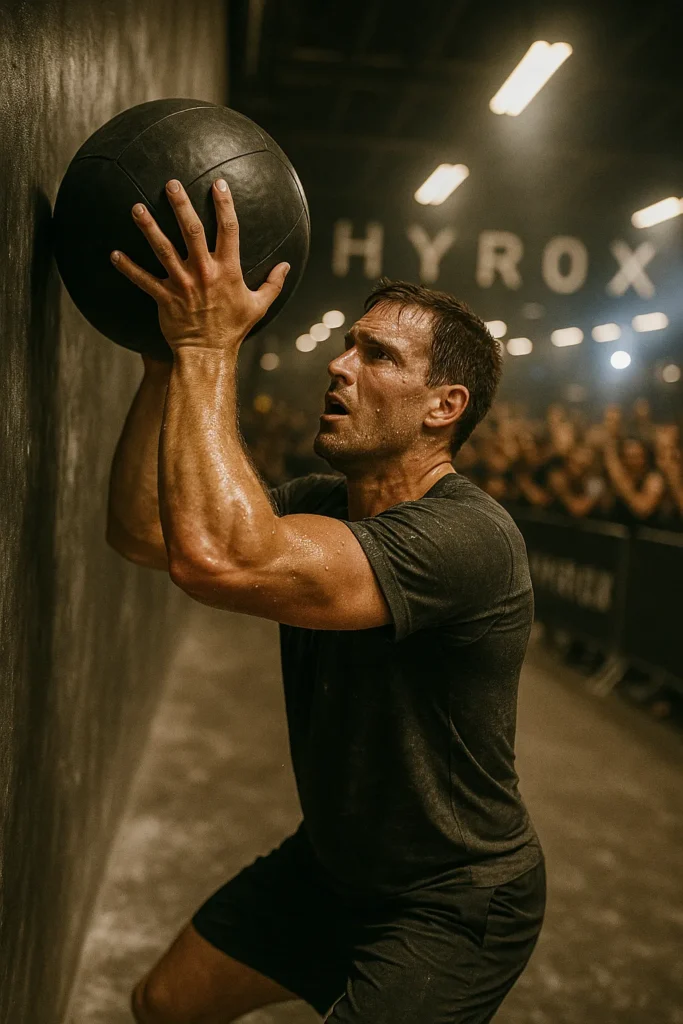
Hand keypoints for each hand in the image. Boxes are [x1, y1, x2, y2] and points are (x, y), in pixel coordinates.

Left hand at [110, 178, 289, 351]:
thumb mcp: (259, 306)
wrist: (208, 354)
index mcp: (227, 270)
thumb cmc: (233, 329)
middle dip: (181, 205)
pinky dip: (128, 267)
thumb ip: (273, 284)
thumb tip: (286, 266)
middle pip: (191, 231)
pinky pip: (143, 280)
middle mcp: (203, 272)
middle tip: (171, 184)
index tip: (219, 184)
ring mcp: (182, 284)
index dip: (224, 205)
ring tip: (136, 208)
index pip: (229, 230)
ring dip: (148, 228)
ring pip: (163, 249)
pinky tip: (114, 254)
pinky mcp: (164, 298)